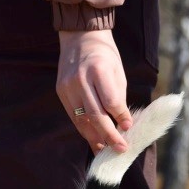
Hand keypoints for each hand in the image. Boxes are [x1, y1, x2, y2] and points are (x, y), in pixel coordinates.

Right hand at [57, 30, 131, 152]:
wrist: (80, 38)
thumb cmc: (105, 57)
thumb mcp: (118, 73)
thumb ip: (119, 98)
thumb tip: (124, 125)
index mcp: (98, 70)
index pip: (110, 101)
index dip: (120, 117)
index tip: (128, 128)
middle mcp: (80, 79)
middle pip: (95, 114)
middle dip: (109, 135)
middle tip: (120, 149)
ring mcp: (67, 86)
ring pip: (82, 119)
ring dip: (95, 137)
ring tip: (106, 150)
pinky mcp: (60, 91)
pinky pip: (73, 116)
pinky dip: (85, 129)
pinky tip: (94, 139)